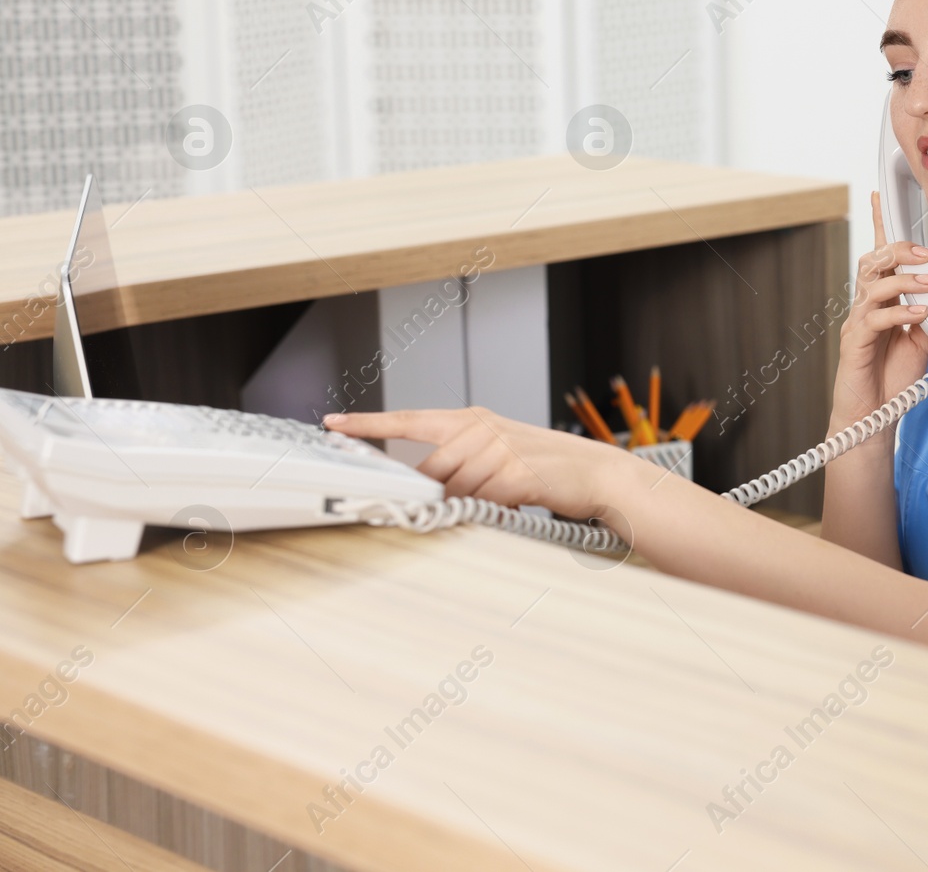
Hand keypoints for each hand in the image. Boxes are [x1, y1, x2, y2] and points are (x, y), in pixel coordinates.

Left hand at [323, 407, 628, 523]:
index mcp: (470, 419)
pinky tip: (514, 500)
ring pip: (456, 490)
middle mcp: (479, 428)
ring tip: (502, 496)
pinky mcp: (515, 473)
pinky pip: (484, 501)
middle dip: (440, 493)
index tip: (333, 423)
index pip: (408, 420)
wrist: (593, 470)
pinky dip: (493, 508)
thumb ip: (459, 463)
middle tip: (467, 499)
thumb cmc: (542, 464)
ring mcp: (497, 449)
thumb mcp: (496, 451)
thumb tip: (425, 490)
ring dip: (472, 502)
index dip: (368, 424)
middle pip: (431, 471)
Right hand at [828, 190, 927, 432]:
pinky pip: (874, 319)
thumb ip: (927, 316)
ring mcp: (858, 323)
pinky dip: (898, 313)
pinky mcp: (855, 343)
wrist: (874, 417)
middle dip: (898, 250)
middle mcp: (866, 306)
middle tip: (925, 253)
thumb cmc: (892, 380)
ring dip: (904, 280)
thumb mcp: (921, 342)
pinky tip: (918, 316)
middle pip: (873, 262)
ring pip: (872, 285)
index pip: (880, 256)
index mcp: (881, 301)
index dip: (879, 225)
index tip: (882, 197)